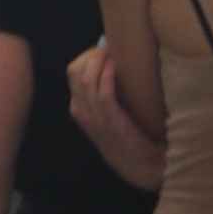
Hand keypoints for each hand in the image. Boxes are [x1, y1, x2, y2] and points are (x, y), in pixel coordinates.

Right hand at [68, 43, 164, 190]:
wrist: (139, 165)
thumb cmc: (128, 137)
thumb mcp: (107, 116)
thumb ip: (105, 96)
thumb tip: (115, 65)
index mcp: (78, 107)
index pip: (73, 71)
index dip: (88, 56)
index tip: (105, 49)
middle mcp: (80, 110)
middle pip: (75, 70)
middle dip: (92, 55)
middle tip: (110, 48)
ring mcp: (93, 116)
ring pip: (86, 78)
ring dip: (100, 61)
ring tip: (113, 52)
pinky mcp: (110, 120)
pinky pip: (103, 92)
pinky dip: (107, 75)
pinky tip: (116, 66)